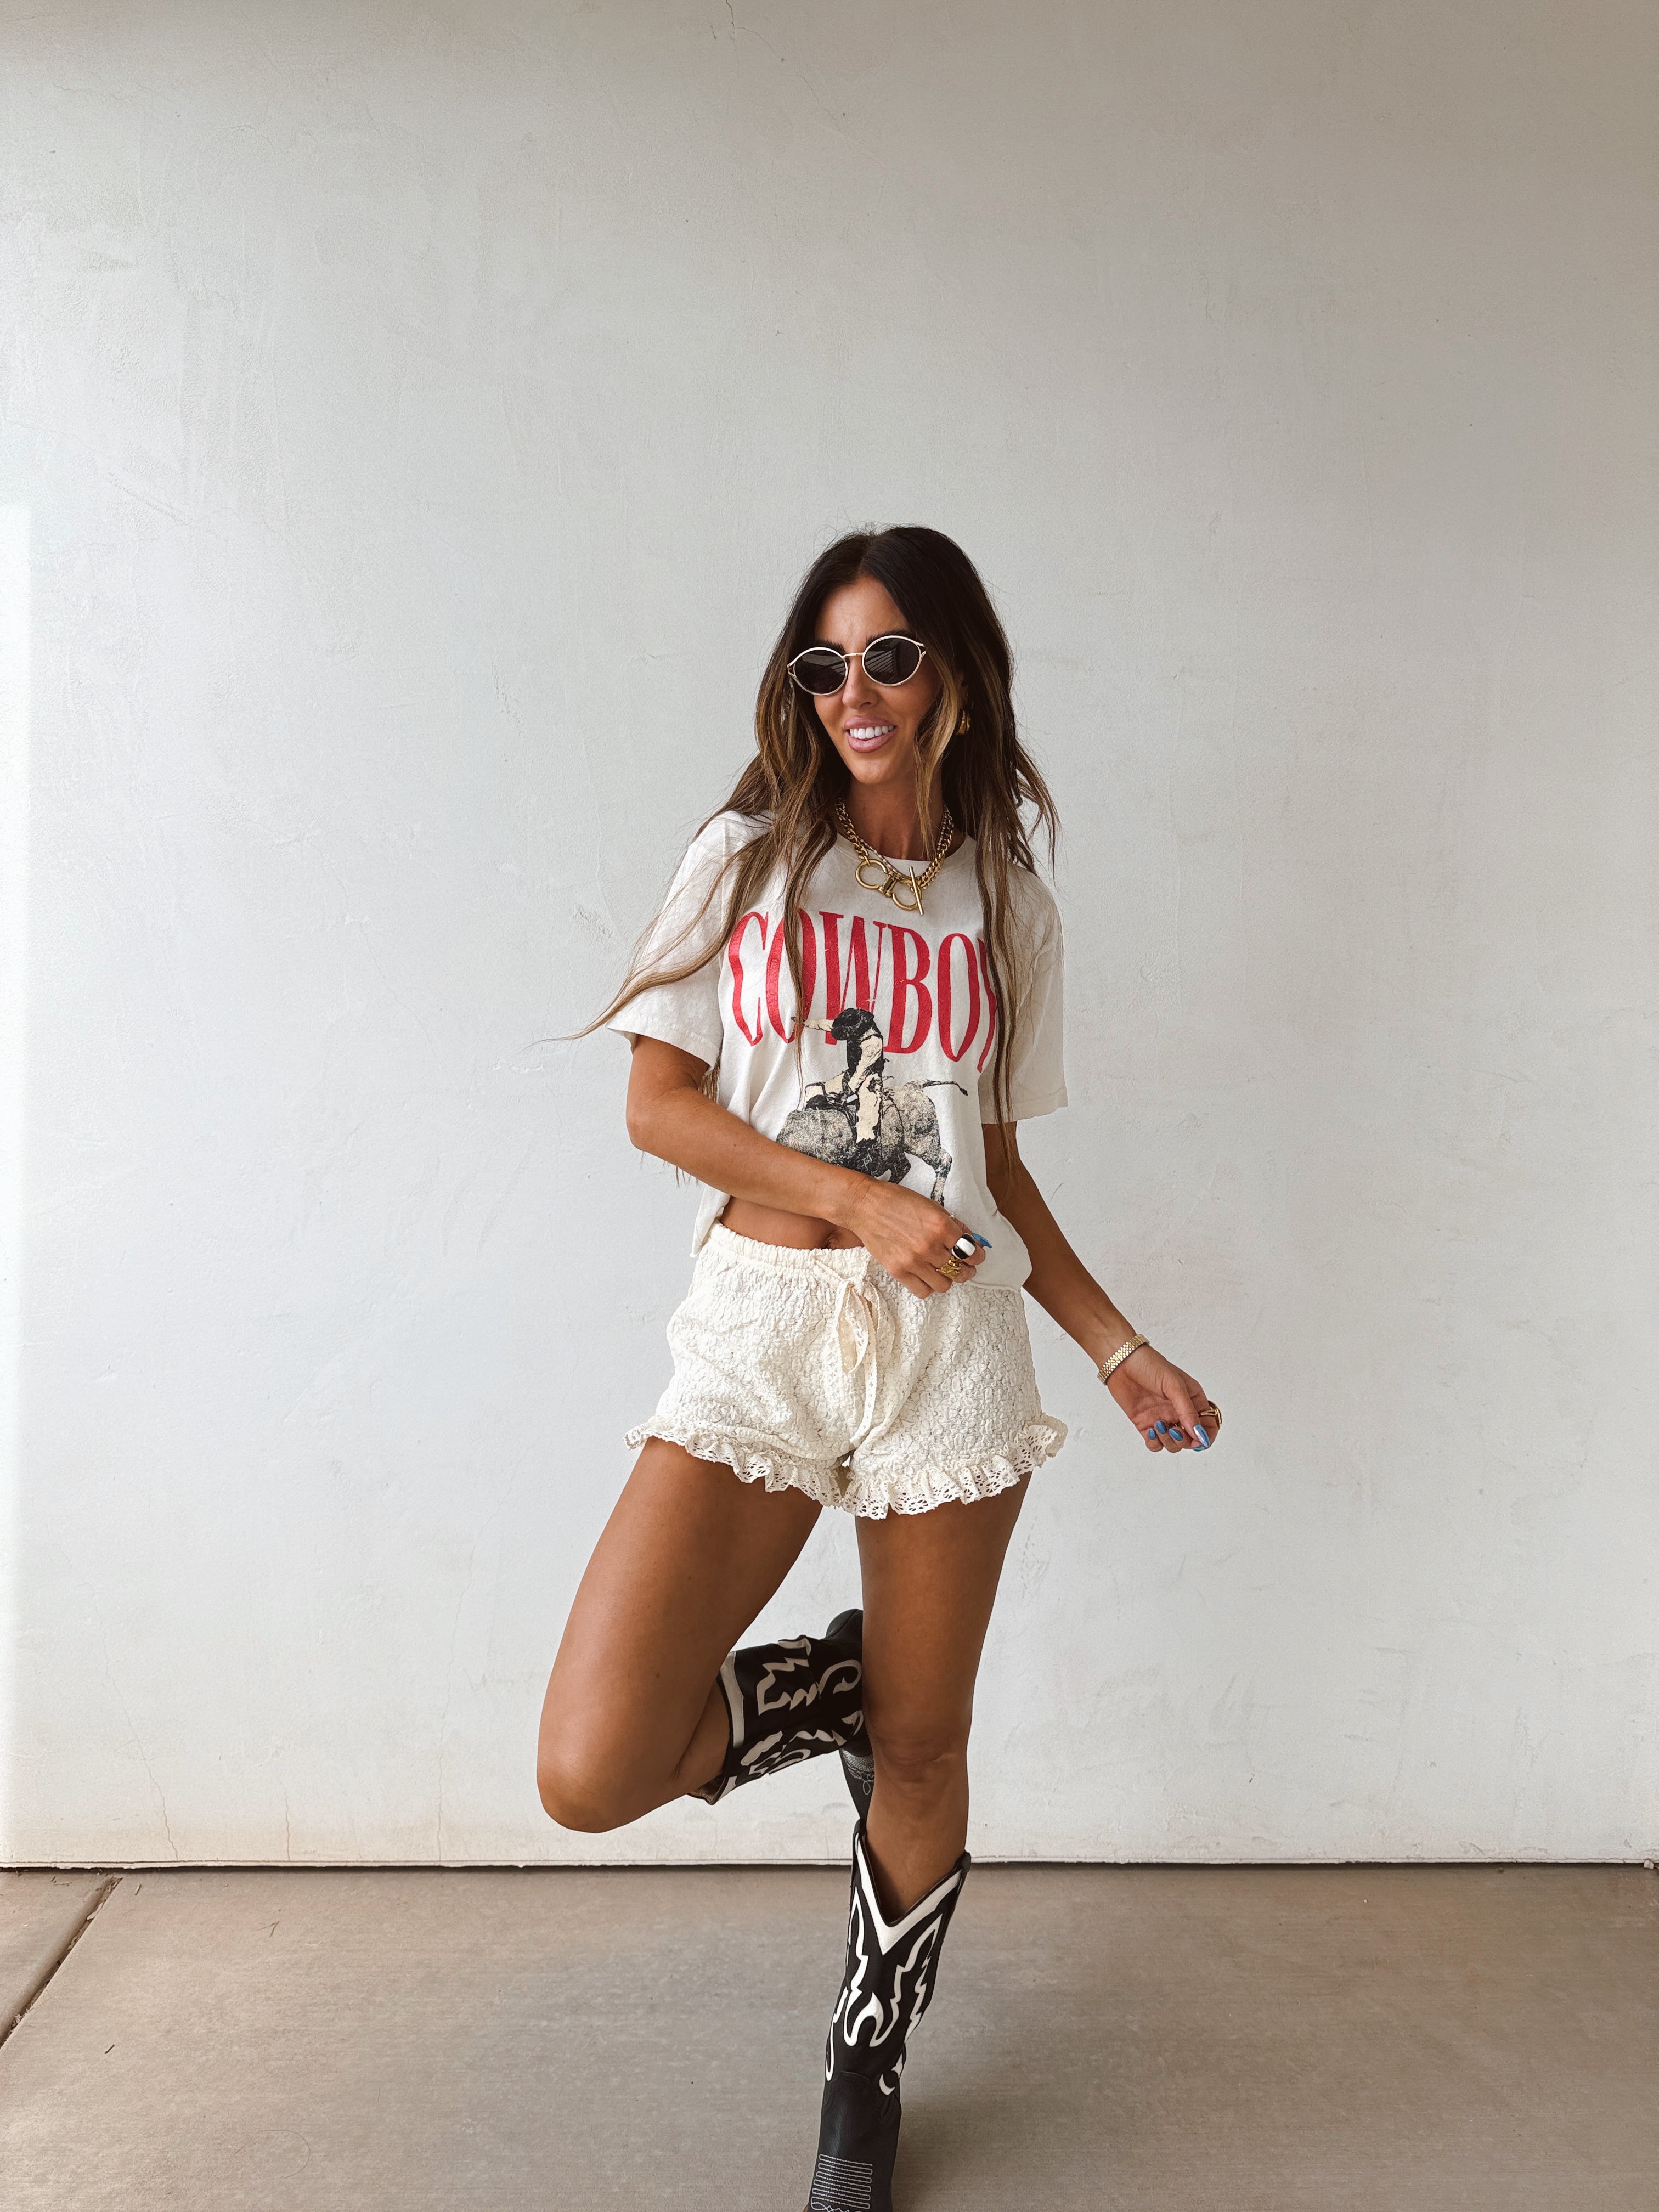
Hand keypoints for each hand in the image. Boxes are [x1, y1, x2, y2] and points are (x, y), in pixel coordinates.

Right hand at [844, 1182, 983, 1299]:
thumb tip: (970, 1241)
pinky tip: (927, 1276)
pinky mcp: (898, 1271)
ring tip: (943, 1272)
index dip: (978, 1257)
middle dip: (966, 1270)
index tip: (976, 1257)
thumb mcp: (932, 1206)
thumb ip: (952, 1225)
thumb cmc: (897, 1201)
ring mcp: (914, 1260)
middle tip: (964, 1267)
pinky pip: (923, 1291)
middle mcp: (930, 1246)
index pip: (971, 1251)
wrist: (865, 1206)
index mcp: (941, 1226)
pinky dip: (929, 1286)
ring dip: (947, 1279)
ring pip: (944, 1285)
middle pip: (960, 1271)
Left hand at [1106, 1344, 1217, 1454]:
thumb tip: (1199, 1435)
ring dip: (1169, 1442)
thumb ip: (1187, 1411)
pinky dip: (1155, 1443)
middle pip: (1191, 1440)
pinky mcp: (1146, 1424)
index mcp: (1193, 1400)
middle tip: (1174, 1430)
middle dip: (1185, 1441)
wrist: (1122, 1362)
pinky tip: (1151, 1431)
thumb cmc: (1150, 1365)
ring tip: (1159, 1425)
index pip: (1208, 1426)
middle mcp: (1179, 1412)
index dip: (1205, 1437)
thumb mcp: (1174, 1385)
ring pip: (1174, 1444)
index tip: (1197, 1441)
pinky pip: (1155, 1444)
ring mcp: (1163, 1419)